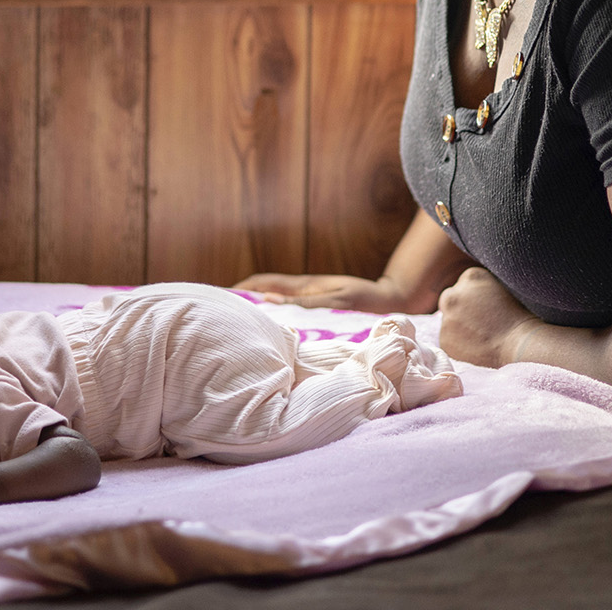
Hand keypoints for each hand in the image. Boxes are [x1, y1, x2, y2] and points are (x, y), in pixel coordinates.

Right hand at [235, 272, 410, 312]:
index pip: (262, 282)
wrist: (391, 301)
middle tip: (222, 313)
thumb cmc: (365, 301)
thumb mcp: (334, 301)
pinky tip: (268, 329)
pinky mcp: (316, 307)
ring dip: (256, 308)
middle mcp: (302, 290)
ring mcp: (308, 297)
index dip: (240, 288)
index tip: (220, 297)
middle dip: (242, 298)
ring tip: (238, 324)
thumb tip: (267, 299)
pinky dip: (272, 315)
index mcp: (302, 286)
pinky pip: (287, 310)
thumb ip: (302, 302)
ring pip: (274, 300)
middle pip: (264, 290)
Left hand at [437, 267, 542, 366]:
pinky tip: (475, 346)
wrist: (519, 344)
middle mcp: (453, 294)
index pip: (463, 285)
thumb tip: (469, 295)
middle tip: (479, 322)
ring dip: (458, 326)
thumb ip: (480, 288)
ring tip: (481, 336)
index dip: (474, 298)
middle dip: (460, 309)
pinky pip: (448, 339)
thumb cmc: (517, 318)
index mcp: (470, 276)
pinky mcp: (444, 338)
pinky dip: (457, 343)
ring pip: (448, 320)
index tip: (486, 308)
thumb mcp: (500, 289)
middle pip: (450, 299)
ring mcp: (447, 317)